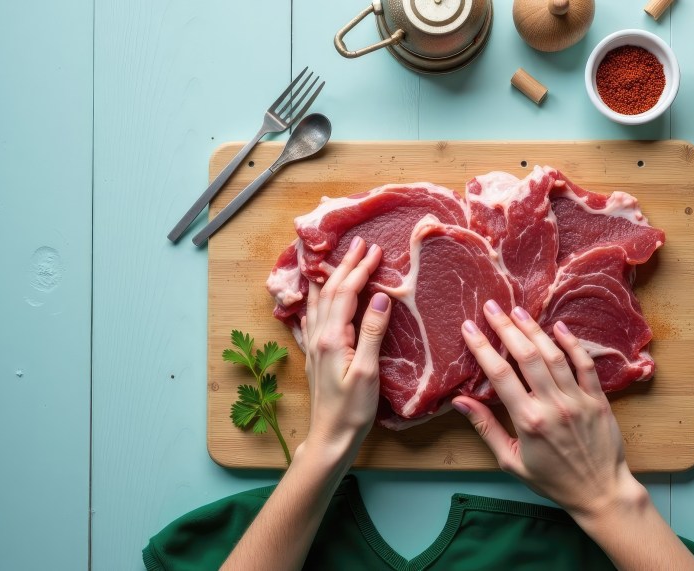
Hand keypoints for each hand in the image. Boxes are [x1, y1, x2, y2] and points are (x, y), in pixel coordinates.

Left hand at [301, 236, 391, 455]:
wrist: (330, 437)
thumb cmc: (353, 410)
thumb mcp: (368, 371)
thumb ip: (372, 332)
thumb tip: (379, 296)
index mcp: (332, 338)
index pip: (347, 293)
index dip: (360, 269)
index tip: (375, 250)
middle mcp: (319, 336)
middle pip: (331, 291)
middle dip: (346, 265)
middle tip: (360, 244)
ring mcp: (315, 345)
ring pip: (319, 301)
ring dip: (330, 277)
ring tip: (337, 259)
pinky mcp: (316, 355)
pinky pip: (314, 316)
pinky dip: (319, 298)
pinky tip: (319, 297)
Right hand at [454, 300, 641, 519]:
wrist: (599, 492)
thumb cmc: (552, 481)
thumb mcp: (511, 462)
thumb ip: (486, 428)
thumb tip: (460, 402)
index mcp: (528, 421)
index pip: (500, 375)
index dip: (482, 348)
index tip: (469, 328)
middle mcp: (553, 405)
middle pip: (526, 356)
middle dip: (506, 328)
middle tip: (492, 307)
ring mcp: (578, 400)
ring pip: (554, 355)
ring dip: (534, 330)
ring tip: (518, 311)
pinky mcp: (598, 399)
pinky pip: (585, 365)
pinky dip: (572, 344)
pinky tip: (558, 327)